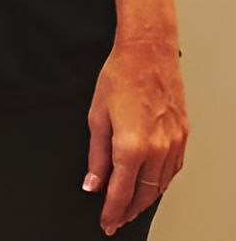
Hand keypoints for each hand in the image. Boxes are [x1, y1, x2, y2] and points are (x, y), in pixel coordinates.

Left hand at [84, 40, 187, 234]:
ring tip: (129, 206)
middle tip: (115, 219)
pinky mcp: (183, 137)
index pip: (121, 193)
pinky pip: (172, 170)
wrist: (147, 53)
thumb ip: (96, 155)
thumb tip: (93, 183)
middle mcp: (157, 150)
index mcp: (132, 145)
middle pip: (143, 195)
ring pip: (160, 186)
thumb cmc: (120, 77)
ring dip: (145, 200)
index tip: (105, 222)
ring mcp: (174, 144)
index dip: (111, 211)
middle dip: (128, 211)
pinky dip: (160, 182)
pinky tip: (149, 184)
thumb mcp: (97, 116)